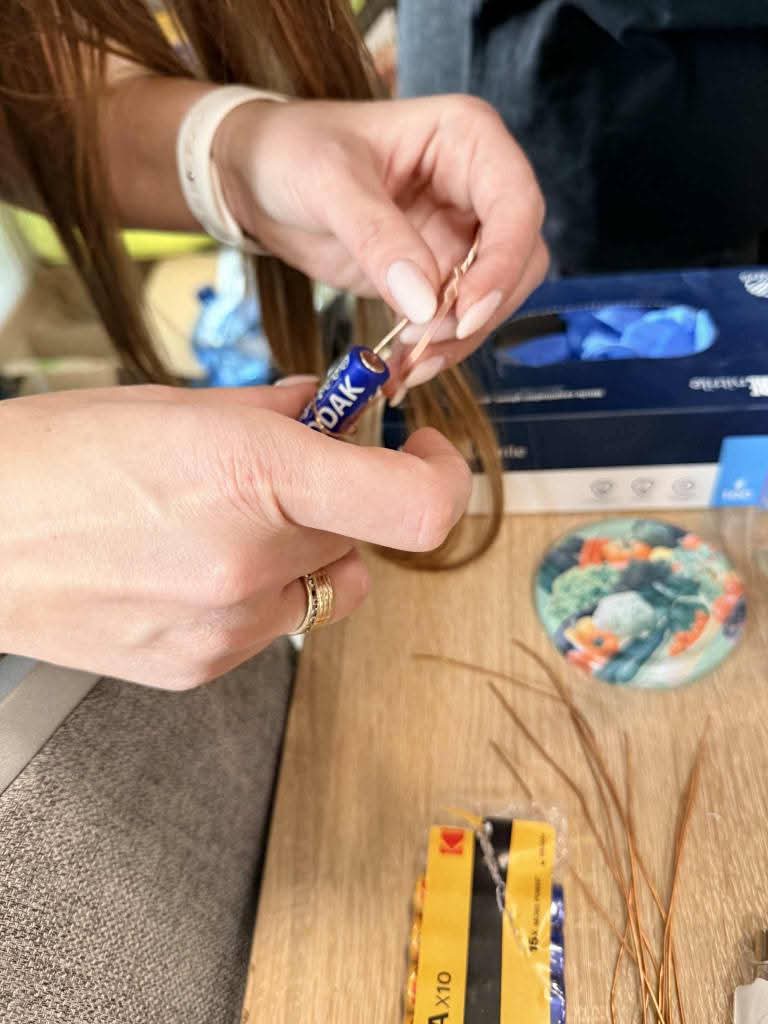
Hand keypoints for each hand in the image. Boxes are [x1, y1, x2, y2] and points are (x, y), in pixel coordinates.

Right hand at [0, 382, 469, 688]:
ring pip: (324, 589)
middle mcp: (251, 563)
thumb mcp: (179, 404)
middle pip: (363, 543)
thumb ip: (280, 413)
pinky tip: (193, 565)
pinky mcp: (201, 667)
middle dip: (343, 505)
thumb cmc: (58, 455)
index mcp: (255, 474)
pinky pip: (271, 625)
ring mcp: (227, 628)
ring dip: (305, 554)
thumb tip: (336, 414)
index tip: (425, 455)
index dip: (442, 478)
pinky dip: (257, 593)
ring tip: (232, 523)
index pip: (415, 508)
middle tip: (292, 476)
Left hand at [216, 95, 547, 392]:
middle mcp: (475, 185)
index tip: (464, 315)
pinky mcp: (435, 272)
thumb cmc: (291, 152)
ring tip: (408, 361)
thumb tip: (424, 304)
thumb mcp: (327, 183)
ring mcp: (459, 232)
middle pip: (517, 259)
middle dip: (479, 310)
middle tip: (427, 343)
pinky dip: (436, 347)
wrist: (256, 178)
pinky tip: (404, 367)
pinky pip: (455, 318)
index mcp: (466, 137)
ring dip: (459, 337)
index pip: (518, 205)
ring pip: (492, 298)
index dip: (502, 265)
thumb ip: (377, 238)